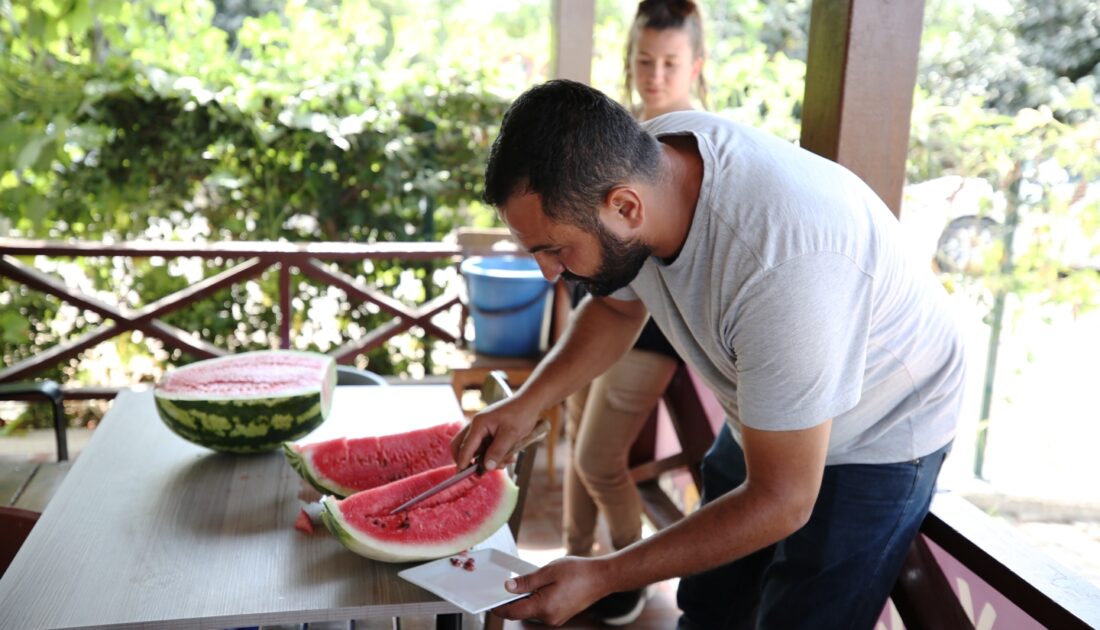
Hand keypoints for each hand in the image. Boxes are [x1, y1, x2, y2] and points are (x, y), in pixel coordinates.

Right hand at [450, 395, 539, 471]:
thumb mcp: (511, 435)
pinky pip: (486, 446)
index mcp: (479, 424)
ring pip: (476, 448)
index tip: (462, 475)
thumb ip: (498, 451)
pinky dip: (494, 453)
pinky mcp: (490, 431)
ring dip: (487, 458)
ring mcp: (482, 428)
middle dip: (468, 460)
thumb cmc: (521, 414)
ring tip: (506, 461)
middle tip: (477, 471)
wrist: (530, 403)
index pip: (465, 447)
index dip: (463, 462)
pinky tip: (509, 455)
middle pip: (462, 446)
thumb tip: (486, 467)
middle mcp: (477, 425)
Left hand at [491, 556, 609, 625]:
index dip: (499, 607)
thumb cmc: (578, 572)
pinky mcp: (561, 616)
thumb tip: (508, 587)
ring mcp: (556, 619)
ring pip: (532, 611)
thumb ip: (526, 581)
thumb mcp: (548, 571)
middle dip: (513, 600)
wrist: (601, 578)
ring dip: (527, 599)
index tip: (490, 601)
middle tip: (510, 584)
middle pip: (522, 612)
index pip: (513, 612)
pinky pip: (542, 610)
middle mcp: (549, 618)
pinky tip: (542, 587)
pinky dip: (537, 600)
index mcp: (543, 607)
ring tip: (533, 582)